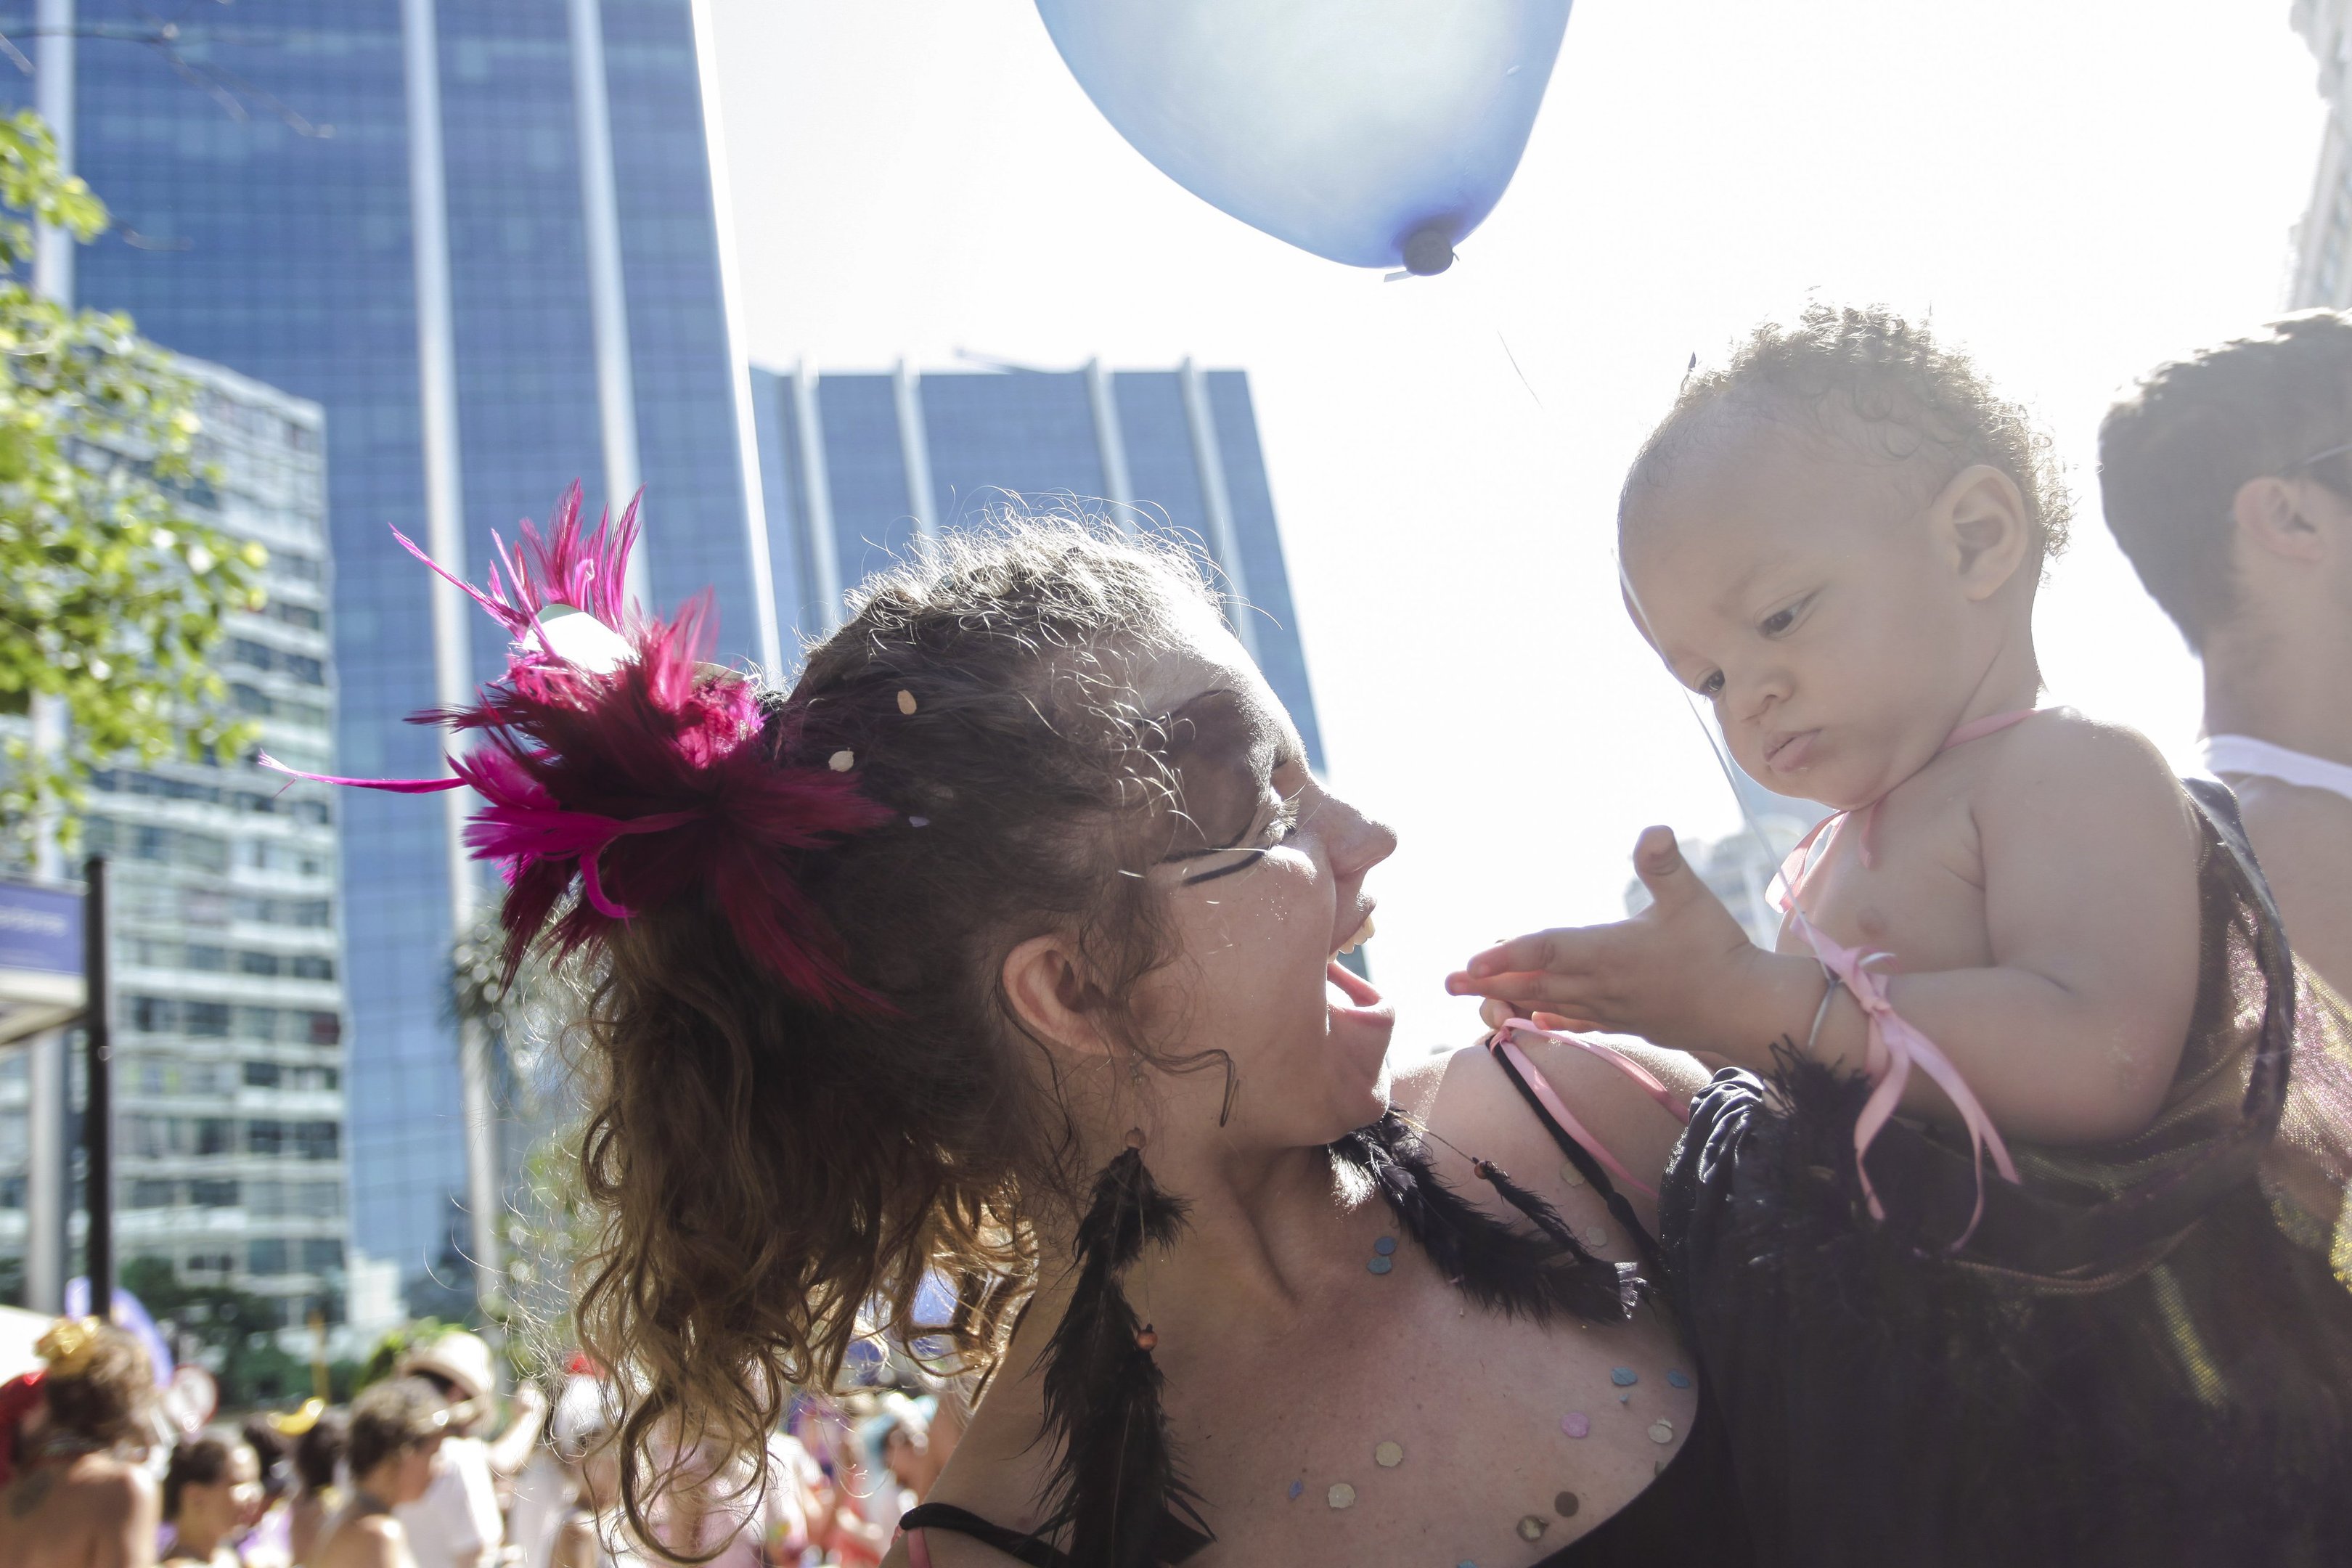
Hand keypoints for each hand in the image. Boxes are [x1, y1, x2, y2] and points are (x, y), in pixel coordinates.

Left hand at [1446, 826, 1774, 1056]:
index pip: (1548, 951)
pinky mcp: (1628, 1022)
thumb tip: (1654, 827)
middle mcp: (1602, 984)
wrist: (1747, 1010)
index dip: (1508, 955)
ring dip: (1512, 999)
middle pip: (1535, 983)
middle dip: (1489, 982)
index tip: (1472, 960)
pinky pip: (1580, 1023)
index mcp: (1610, 952)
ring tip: (1477, 1000)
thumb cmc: (1719, 950)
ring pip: (1551, 1005)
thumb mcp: (1693, 899)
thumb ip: (1665, 864)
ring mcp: (1612, 1007)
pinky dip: (1554, 1021)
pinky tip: (1537, 1022)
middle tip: (1447, 983)